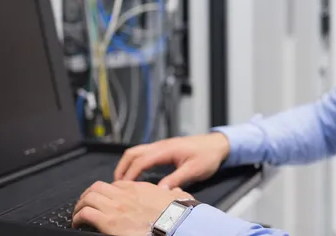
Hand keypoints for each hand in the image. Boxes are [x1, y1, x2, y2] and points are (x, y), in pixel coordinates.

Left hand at [72, 180, 193, 234]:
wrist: (174, 223)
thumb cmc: (176, 213)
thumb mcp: (178, 196)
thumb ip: (175, 191)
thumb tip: (177, 190)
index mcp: (139, 188)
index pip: (117, 183)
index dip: (108, 190)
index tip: (106, 198)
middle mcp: (124, 195)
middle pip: (97, 187)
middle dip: (88, 194)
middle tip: (85, 202)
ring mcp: (115, 207)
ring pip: (88, 197)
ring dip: (80, 205)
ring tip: (77, 213)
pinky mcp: (108, 221)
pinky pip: (85, 213)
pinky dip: (78, 217)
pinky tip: (77, 222)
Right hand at [114, 133, 230, 188]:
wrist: (218, 144)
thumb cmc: (208, 155)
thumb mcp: (193, 171)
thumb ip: (175, 180)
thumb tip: (159, 191)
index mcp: (166, 150)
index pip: (140, 161)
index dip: (129, 174)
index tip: (123, 187)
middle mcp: (161, 145)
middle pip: (133, 153)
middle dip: (122, 167)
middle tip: (117, 184)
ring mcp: (162, 146)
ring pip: (137, 151)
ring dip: (128, 164)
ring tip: (124, 180)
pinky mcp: (165, 148)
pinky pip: (144, 153)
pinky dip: (135, 163)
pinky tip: (137, 174)